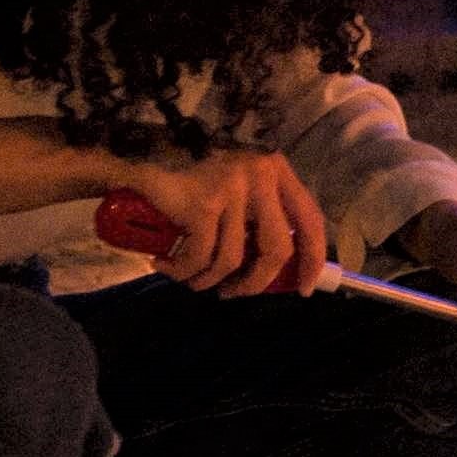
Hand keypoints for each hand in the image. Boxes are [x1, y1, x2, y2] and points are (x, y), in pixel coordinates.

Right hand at [108, 148, 334, 296]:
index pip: (311, 220)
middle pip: (277, 249)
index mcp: (277, 172)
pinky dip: (184, 271)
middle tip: (231, 293)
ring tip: (191, 279)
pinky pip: (201, 257)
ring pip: (233, 259)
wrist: (142, 163)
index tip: (304, 289)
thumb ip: (263, 222)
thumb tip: (286, 272)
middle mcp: (261, 175)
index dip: (313, 259)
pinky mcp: (203, 203)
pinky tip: (167, 266)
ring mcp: (232, 187)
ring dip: (209, 280)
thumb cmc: (197, 185)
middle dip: (254, 283)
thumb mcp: (239, 196)